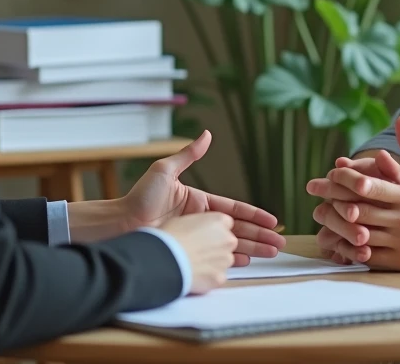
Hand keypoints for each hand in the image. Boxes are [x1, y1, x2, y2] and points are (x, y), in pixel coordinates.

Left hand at [121, 130, 285, 265]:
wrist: (120, 225)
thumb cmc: (138, 197)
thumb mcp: (165, 170)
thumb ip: (188, 155)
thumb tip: (206, 134)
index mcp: (198, 202)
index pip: (234, 209)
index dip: (254, 215)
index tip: (272, 220)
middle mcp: (199, 221)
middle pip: (238, 229)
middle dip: (260, 236)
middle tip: (279, 243)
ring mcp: (194, 239)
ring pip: (230, 244)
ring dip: (251, 250)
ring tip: (271, 255)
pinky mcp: (188, 252)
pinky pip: (214, 257)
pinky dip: (231, 261)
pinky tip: (245, 264)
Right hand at [160, 212, 236, 293]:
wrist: (165, 260)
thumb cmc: (169, 238)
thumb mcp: (183, 220)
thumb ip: (197, 225)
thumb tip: (196, 232)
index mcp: (219, 220)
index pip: (226, 224)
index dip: (214, 230)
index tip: (204, 235)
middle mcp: (227, 239)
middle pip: (227, 242)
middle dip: (216, 247)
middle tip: (198, 251)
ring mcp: (226, 259)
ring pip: (224, 261)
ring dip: (213, 263)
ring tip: (193, 264)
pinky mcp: (220, 277)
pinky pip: (217, 277)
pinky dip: (208, 278)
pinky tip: (193, 275)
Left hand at [314, 116, 399, 270]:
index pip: (369, 186)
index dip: (346, 179)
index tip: (331, 173)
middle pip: (358, 210)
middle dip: (333, 200)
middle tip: (314, 193)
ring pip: (359, 235)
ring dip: (336, 226)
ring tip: (320, 216)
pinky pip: (367, 257)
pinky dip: (350, 249)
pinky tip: (337, 241)